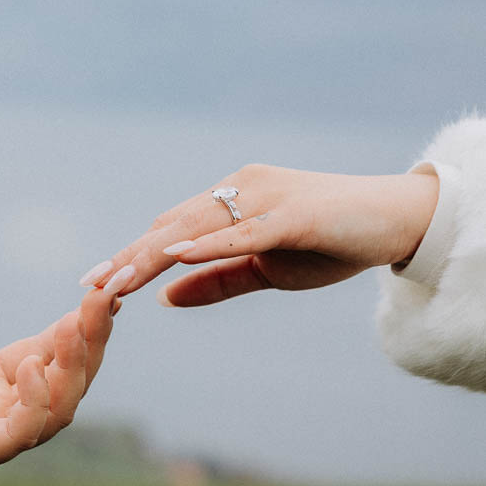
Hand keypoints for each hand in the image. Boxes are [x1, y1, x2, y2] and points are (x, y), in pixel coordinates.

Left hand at [80, 165, 438, 306]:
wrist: (396, 220)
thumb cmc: (331, 241)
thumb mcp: (267, 269)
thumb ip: (217, 280)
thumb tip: (165, 296)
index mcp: (231, 201)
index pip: (171, 230)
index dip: (131, 255)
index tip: (95, 281)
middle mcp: (240, 189)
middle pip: (172, 226)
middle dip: (129, 257)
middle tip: (90, 285)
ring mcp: (265, 198)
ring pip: (196, 228)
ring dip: (153, 255)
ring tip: (116, 280)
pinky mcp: (292, 215)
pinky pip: (241, 233)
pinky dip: (206, 245)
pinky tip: (174, 257)